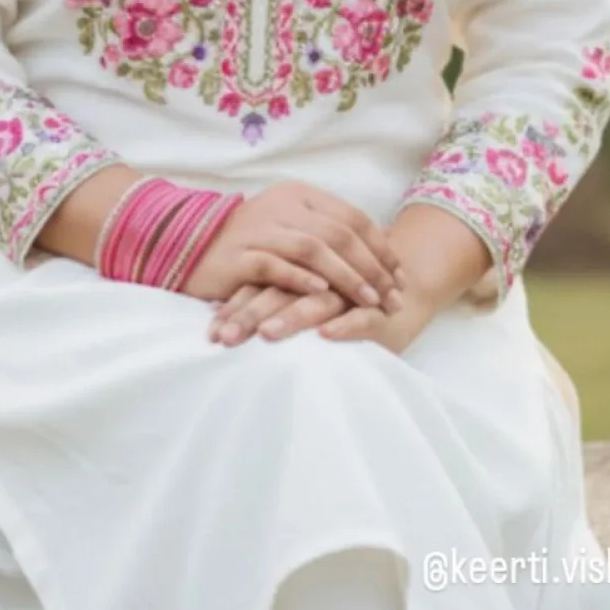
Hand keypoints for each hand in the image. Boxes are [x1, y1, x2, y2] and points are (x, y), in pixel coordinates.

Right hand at [180, 180, 405, 312]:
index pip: (352, 217)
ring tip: (368, 300)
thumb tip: (374, 253)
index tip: (401, 277)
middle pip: (339, 233)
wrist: (189, 244)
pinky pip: (275, 264)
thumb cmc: (249, 242)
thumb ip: (324, 233)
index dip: (381, 247)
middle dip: (372, 268)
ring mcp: (259, 228)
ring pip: (313, 248)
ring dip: (346, 276)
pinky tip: (320, 291)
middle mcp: (282, 206)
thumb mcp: (289, 227)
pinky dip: (300, 277)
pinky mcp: (239, 255)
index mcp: (299, 195)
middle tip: (393, 297)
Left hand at [209, 271, 435, 355]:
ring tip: (267, 334)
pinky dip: (345, 324)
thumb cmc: (338, 296)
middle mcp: (319, 277)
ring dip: (291, 317)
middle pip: (279, 292)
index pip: (258, 285)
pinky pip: (362, 316)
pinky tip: (327, 335)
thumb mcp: (300, 294)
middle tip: (226, 338)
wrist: (398, 285)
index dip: (234, 306)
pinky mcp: (378, 308)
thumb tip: (213, 319)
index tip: (211, 331)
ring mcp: (349, 292)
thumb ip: (264, 296)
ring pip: (317, 302)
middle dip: (250, 316)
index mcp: (296, 270)